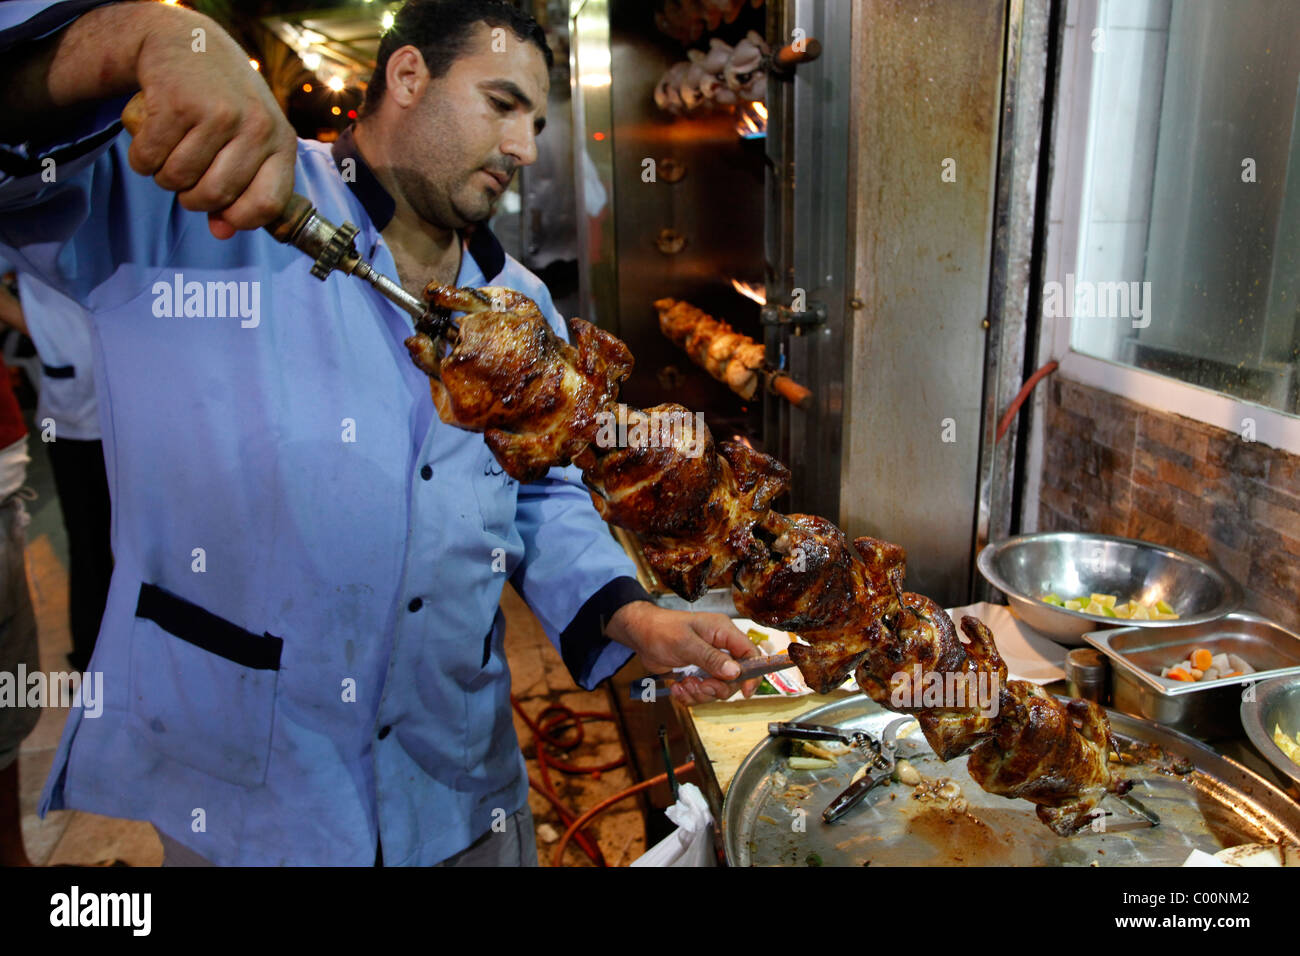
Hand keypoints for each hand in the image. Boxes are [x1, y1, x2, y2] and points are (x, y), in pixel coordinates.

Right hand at [127, 5, 296, 238]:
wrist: (191, 44)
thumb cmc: (223, 105)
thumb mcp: (247, 142)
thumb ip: (240, 190)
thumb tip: (221, 233)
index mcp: (281, 142)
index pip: (267, 204)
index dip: (239, 218)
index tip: (223, 213)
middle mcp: (256, 127)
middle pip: (215, 196)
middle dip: (191, 198)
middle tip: (187, 178)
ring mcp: (218, 113)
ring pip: (178, 179)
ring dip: (164, 176)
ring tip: (171, 152)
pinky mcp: (177, 102)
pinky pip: (149, 158)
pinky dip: (142, 158)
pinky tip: (151, 136)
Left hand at [605, 601, 762, 704]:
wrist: (640, 634)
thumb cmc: (661, 629)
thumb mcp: (685, 643)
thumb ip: (710, 658)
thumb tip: (735, 671)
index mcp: (723, 632)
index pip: (751, 653)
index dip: (752, 674)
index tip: (745, 691)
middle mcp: (720, 647)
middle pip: (735, 678)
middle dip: (717, 687)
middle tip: (698, 686)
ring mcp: (710, 661)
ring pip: (719, 688)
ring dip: (701, 693)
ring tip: (683, 685)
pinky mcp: (698, 673)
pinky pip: (703, 692)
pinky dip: (691, 695)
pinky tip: (678, 688)